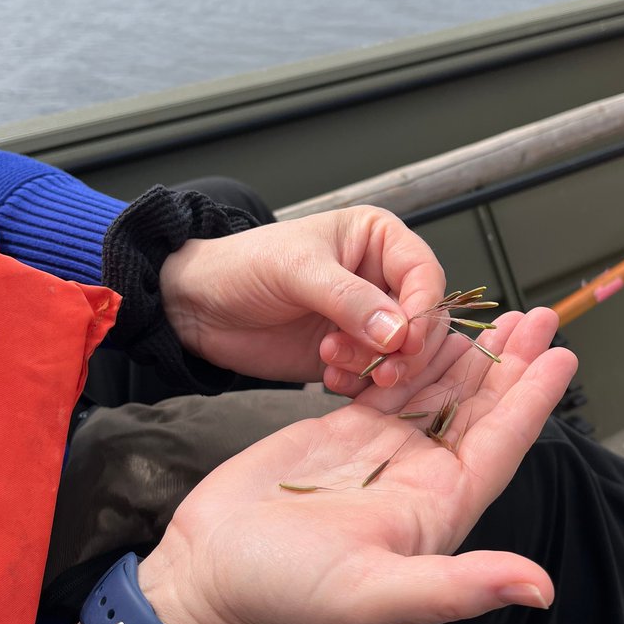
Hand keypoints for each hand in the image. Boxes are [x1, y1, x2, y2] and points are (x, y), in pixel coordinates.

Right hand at [138, 309, 575, 623]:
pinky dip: (410, 356)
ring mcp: (379, 454)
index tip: (563, 356)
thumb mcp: (372, 594)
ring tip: (496, 317)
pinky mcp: (342, 434)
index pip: (498, 446)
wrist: (208, 575)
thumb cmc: (284, 592)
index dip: (533, 401)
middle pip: (476, 411)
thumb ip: (455, 589)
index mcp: (434, 510)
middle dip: (510, 364)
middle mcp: (416, 479)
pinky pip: (389, 386)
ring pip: (436, 392)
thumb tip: (540, 590)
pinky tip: (427, 331)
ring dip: (466, 355)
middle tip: (537, 317)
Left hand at [159, 206, 448, 389]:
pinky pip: (375, 375)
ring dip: (378, 367)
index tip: (406, 339)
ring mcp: (366, 319)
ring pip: (404, 353)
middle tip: (381, 368)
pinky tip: (328, 377)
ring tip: (335, 364)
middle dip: (405, 348)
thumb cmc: (244, 266)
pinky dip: (360, 383)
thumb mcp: (297, 271)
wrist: (198, 306)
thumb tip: (399, 331)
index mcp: (377, 239)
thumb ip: (350, 300)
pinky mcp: (349, 353)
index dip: (423, 308)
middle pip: (424, 319)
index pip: (425, 273)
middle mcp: (379, 278)